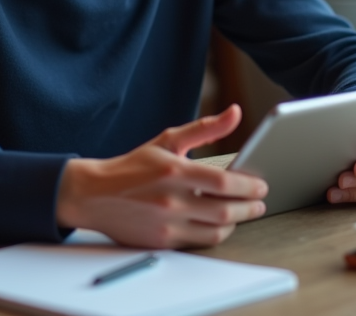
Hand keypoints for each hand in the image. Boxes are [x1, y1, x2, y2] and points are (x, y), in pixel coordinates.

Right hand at [55, 104, 267, 247]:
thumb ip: (205, 128)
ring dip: (234, 223)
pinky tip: (219, 223)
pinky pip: (198, 243)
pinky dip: (214, 234)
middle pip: (225, 211)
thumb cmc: (134, 166)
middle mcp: (171, 200)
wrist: (94, 195)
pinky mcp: (161, 242)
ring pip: (215, 232)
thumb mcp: (168, 140)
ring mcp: (166, 224)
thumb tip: (235, 112)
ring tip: (240, 212)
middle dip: (249, 208)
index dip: (248, 186)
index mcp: (174, 171)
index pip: (223, 183)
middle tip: (259, 203)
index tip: (261, 185)